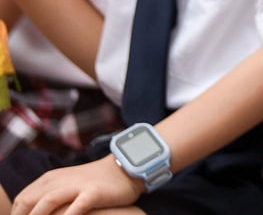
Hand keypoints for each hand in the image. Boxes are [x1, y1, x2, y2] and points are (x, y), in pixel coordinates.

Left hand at [12, 155, 143, 214]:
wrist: (127, 168)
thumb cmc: (96, 181)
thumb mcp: (67, 183)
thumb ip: (50, 195)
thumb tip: (35, 212)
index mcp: (50, 178)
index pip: (21, 200)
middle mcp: (59, 180)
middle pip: (28, 201)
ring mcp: (76, 186)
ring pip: (47, 203)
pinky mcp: (93, 193)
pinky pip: (76, 208)